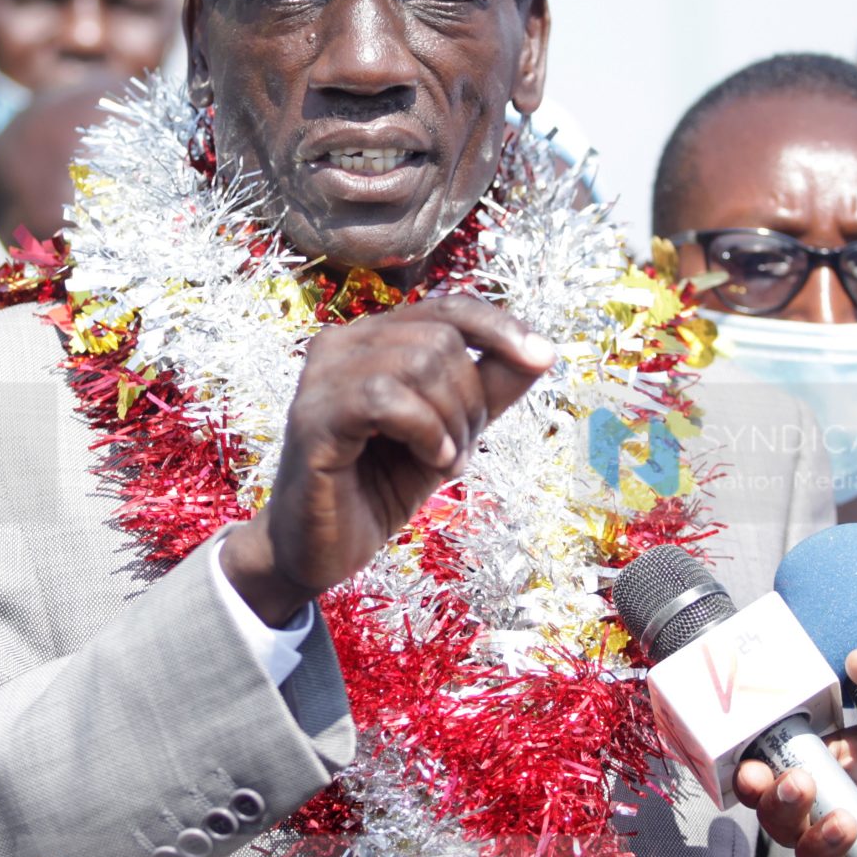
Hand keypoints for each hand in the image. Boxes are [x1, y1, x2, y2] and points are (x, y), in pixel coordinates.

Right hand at [221, 294, 553, 624]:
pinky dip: (425, 431)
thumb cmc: (379, 485)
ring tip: (441, 461)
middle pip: (441, 340)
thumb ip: (488, 391)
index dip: (499, 327)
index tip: (543, 358)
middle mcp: (341, 344)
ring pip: (418, 363)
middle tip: (457, 450)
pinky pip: (387, 398)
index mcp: (372, 339)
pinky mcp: (312, 416)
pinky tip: (429, 461)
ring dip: (450, 422)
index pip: (446, 309)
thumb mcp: (450, 433)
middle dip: (470, 401)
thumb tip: (543, 352)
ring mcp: (321, 377)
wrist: (322, 548)